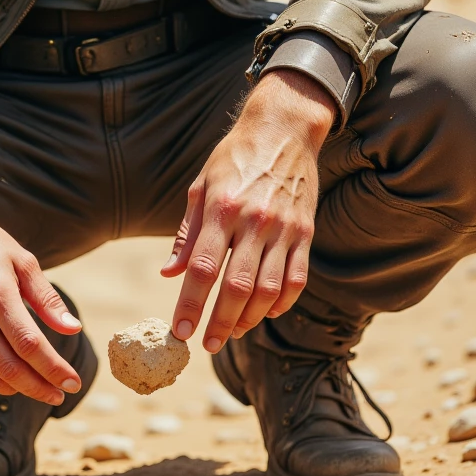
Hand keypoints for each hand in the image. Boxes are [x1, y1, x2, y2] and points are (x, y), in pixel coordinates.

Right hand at [0, 175, 81, 405]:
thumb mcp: (21, 259)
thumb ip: (47, 298)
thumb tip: (73, 329)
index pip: (30, 345)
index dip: (55, 369)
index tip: (73, 382)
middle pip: (10, 369)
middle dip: (40, 388)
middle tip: (60, 395)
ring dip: (17, 390)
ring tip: (37, 388)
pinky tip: (6, 379)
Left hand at [161, 68, 333, 351]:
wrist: (284, 129)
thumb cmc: (234, 157)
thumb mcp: (201, 185)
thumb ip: (187, 233)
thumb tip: (169, 273)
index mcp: (222, 208)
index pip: (204, 268)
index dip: (190, 305)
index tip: (179, 331)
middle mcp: (255, 221)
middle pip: (237, 287)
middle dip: (220, 323)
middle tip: (207, 345)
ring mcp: (285, 229)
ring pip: (269, 290)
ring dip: (249, 320)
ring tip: (232, 332)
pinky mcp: (305, 232)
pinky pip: (297, 279)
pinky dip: (281, 304)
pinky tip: (265, 313)